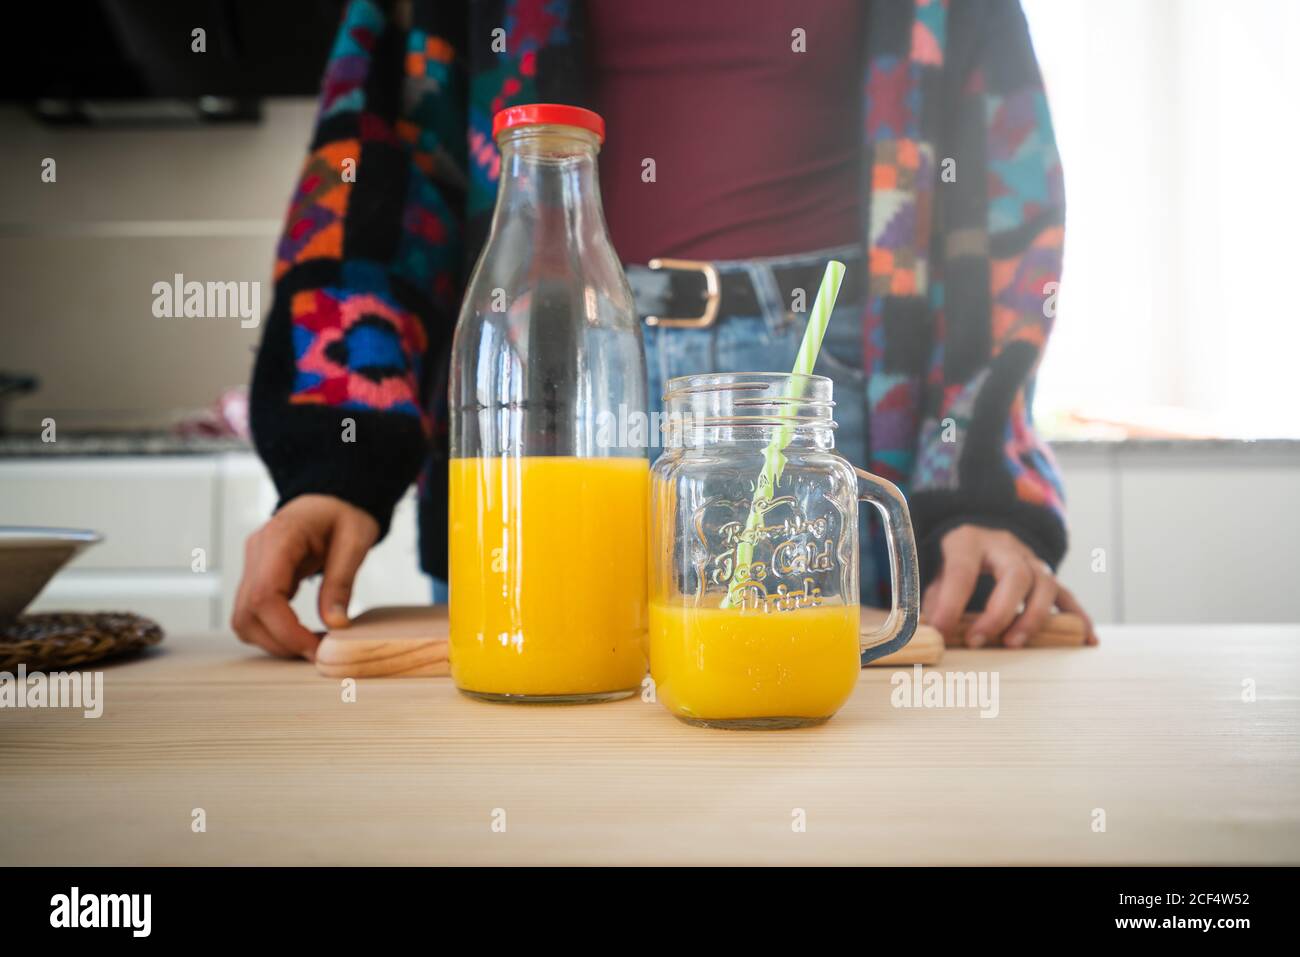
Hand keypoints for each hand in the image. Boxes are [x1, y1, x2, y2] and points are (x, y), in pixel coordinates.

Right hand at [232, 494, 378, 659]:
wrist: (332, 495)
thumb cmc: (344, 512)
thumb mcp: (355, 540)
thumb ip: (342, 581)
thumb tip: (335, 624)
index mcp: (279, 537)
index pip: (264, 595)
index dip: (286, 630)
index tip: (315, 649)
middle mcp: (256, 551)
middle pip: (247, 613)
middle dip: (280, 641)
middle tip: (318, 652)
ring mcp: (252, 564)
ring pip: (243, 618)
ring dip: (273, 640)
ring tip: (311, 644)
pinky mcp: (257, 575)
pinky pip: (253, 612)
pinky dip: (273, 629)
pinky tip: (301, 632)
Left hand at [922, 524, 1097, 647]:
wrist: (980, 535)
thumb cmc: (955, 561)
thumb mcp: (936, 573)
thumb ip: (934, 601)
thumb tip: (932, 634)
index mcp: (969, 541)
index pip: (962, 571)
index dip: (952, 603)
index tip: (943, 631)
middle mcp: (1005, 547)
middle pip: (1015, 574)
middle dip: (1000, 612)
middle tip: (980, 641)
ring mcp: (1031, 560)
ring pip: (1045, 584)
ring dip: (1033, 618)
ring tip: (1014, 644)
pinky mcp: (1048, 577)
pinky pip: (1068, 596)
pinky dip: (1078, 618)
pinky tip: (1085, 640)